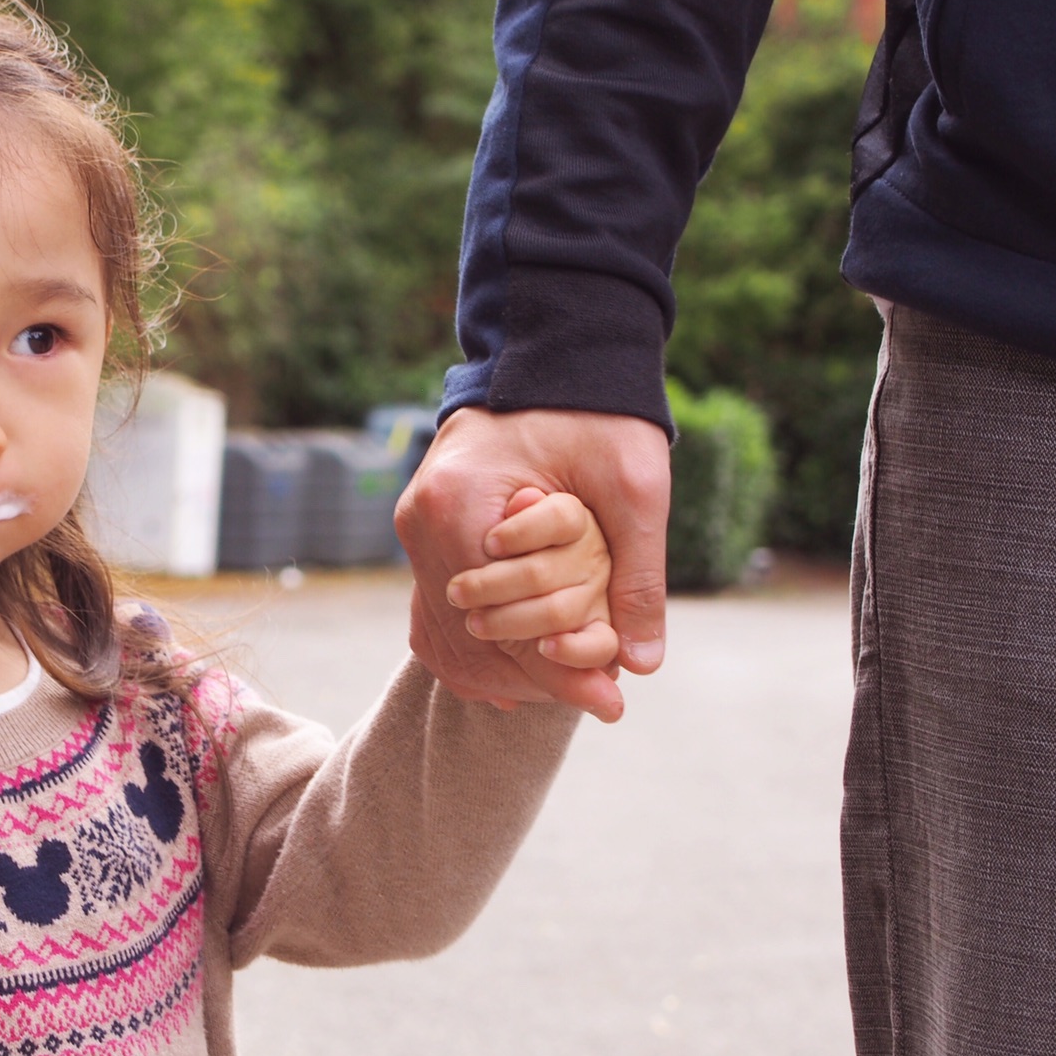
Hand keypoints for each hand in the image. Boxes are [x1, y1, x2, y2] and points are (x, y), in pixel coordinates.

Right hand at [396, 406, 670, 716]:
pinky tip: (512, 677)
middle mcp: (420, 522)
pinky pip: (432, 611)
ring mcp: (413, 527)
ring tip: (559, 694)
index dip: (556, 670)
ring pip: (442, 634)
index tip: (609, 702)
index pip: (501, 621)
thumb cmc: (597, 411)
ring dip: (498, 671)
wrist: (557, 353)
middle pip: (466, 638)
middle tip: (595, 699)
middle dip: (530, 677)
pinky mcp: (422, 529)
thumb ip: (637, 576)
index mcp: (460, 506)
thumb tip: (642, 664)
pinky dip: (468, 649)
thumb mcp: (634, 487)